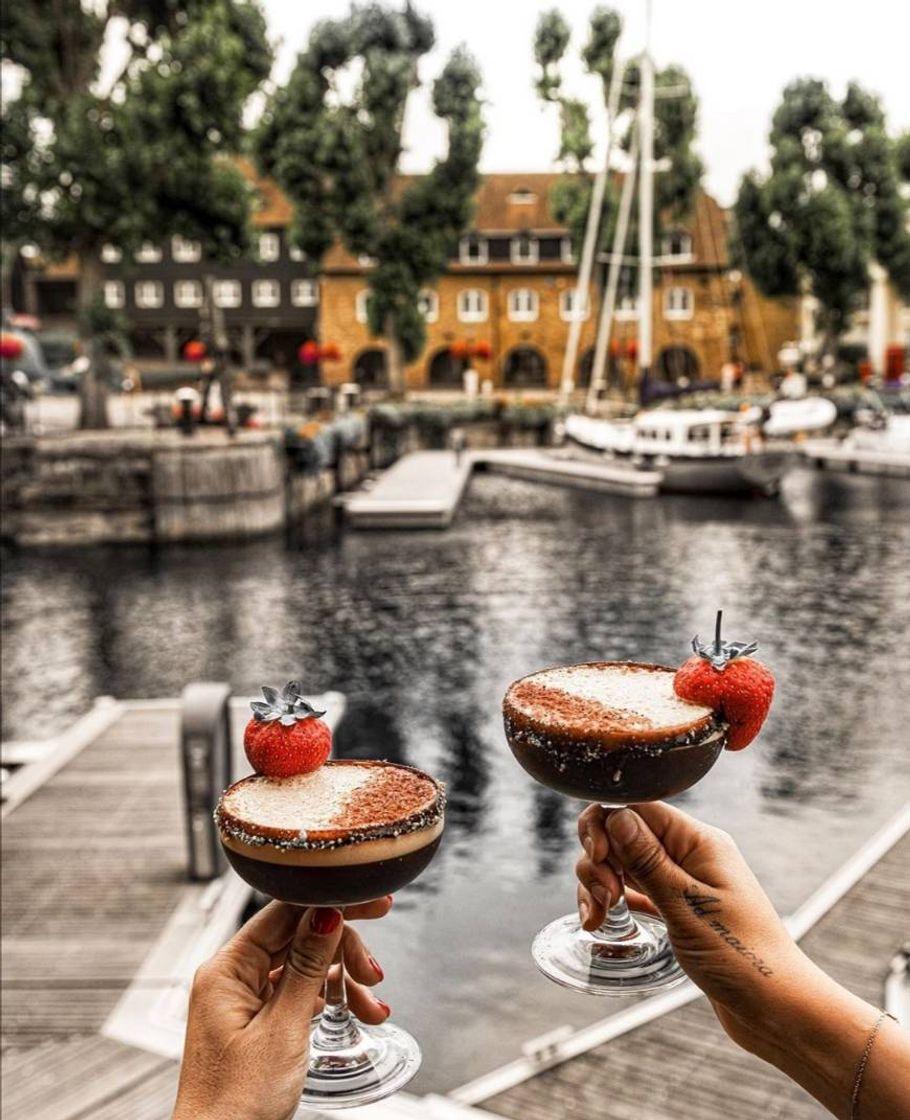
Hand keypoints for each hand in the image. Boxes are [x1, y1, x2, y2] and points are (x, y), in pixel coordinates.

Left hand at [172, 897, 390, 1119]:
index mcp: (227, 970)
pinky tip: (350, 1013)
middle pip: (299, 937)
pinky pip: (297, 992)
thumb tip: (327, 914)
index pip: (286, 911)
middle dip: (343, 953)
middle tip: (374, 972)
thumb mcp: (283, 1029)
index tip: (372, 903)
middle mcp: (232, 977)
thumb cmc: (235, 1105)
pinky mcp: (256, 1020)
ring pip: (304, 966)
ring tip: (370, 1008)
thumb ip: (307, 967)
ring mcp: (244, 999)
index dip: (333, 903)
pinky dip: (327, 1000)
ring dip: (342, 981)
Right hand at [575, 804, 909, 1117]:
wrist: (775, 1008)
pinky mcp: (674, 905)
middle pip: (622, 832)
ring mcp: (680, 879)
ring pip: (622, 862)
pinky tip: (601, 921)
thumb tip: (617, 814)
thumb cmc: (742, 958)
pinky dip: (612, 901)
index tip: (598, 858)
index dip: (606, 824)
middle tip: (605, 898)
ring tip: (599, 919)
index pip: (636, 805)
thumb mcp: (687, 907)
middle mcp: (688, 853)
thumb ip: (648, 860)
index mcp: (698, 841)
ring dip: (599, 883)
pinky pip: (632, 889)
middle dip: (598, 860)